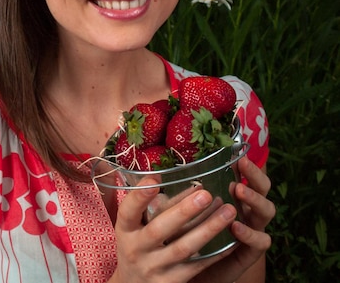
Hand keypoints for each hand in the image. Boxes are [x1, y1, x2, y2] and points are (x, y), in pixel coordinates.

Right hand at [110, 156, 274, 282]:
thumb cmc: (138, 246)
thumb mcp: (134, 228)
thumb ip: (148, 208)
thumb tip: (172, 178)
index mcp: (125, 230)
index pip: (128, 211)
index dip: (140, 196)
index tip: (155, 178)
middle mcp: (136, 249)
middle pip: (159, 230)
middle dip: (183, 211)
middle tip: (206, 194)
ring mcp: (154, 268)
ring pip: (184, 248)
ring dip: (208, 229)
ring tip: (228, 211)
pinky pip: (197, 266)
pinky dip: (215, 253)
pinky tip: (231, 239)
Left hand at [189, 156, 274, 282]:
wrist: (191, 273)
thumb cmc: (185, 239)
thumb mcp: (180, 213)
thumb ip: (178, 195)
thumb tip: (156, 173)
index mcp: (233, 197)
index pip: (247, 175)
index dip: (246, 165)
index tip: (237, 153)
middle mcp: (247, 210)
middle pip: (263, 188)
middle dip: (253, 175)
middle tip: (241, 164)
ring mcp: (253, 230)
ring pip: (266, 211)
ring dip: (253, 199)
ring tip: (238, 190)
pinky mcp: (250, 252)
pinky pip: (260, 241)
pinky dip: (250, 233)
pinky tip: (236, 226)